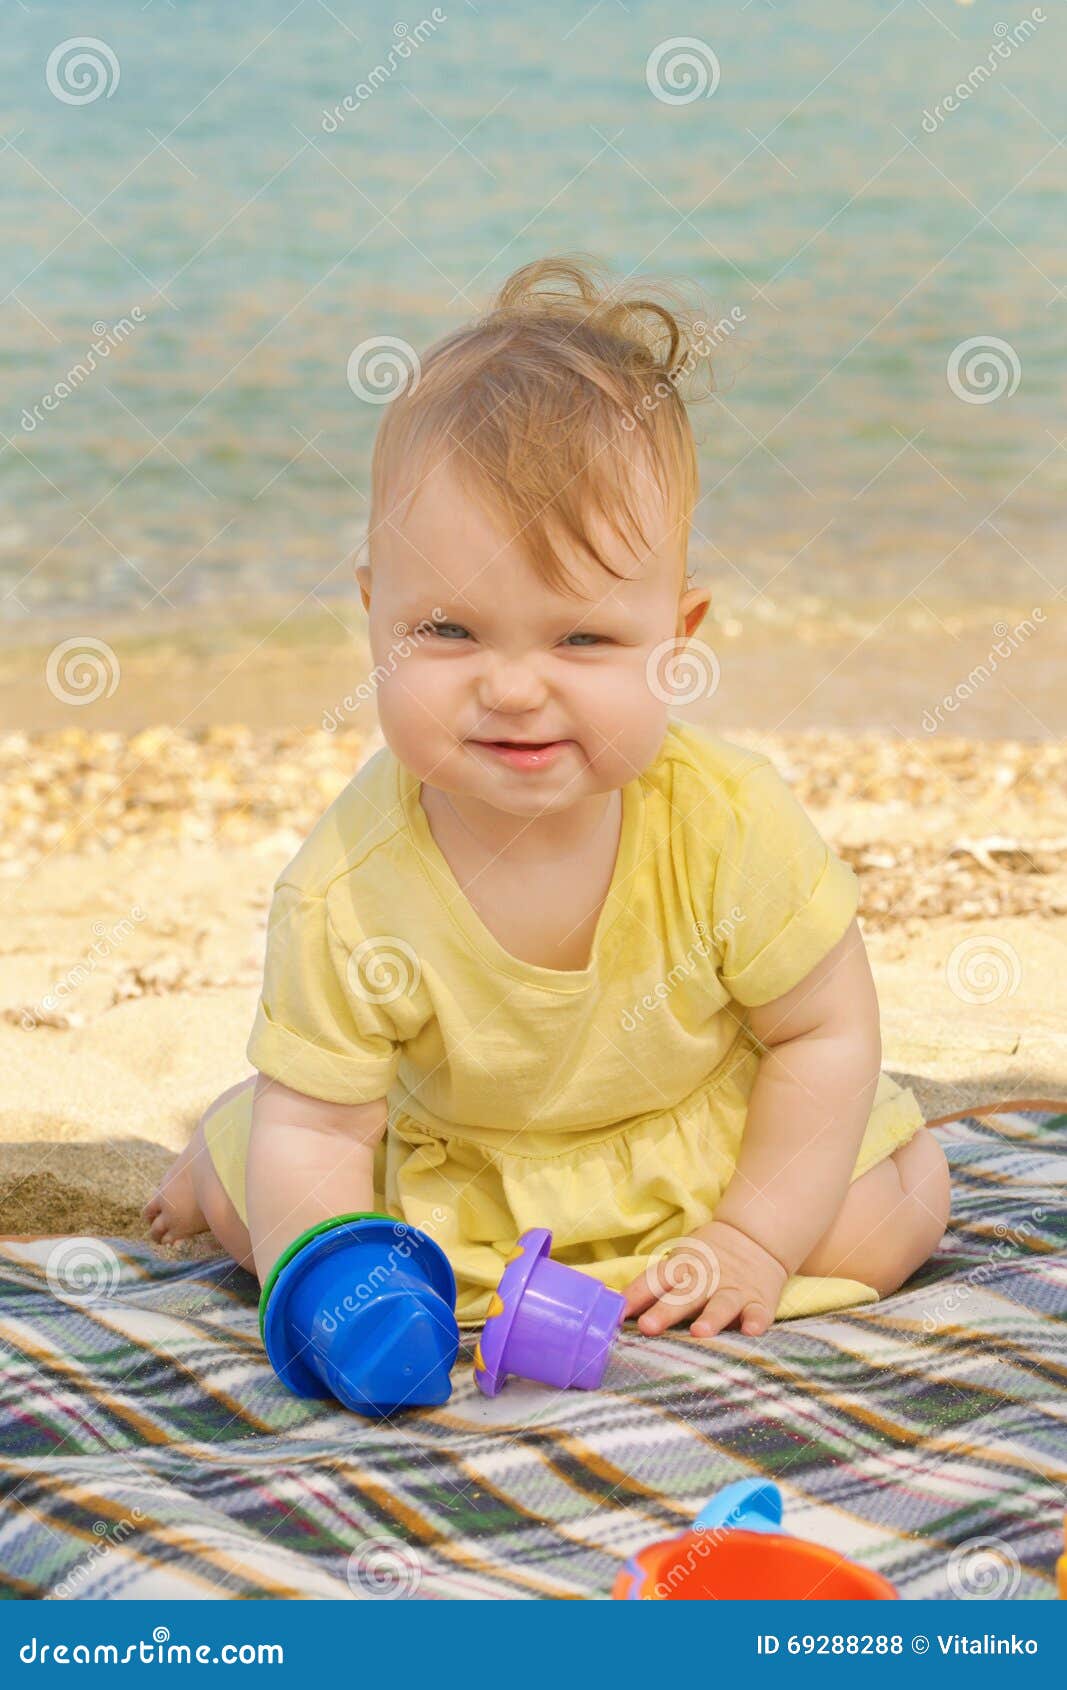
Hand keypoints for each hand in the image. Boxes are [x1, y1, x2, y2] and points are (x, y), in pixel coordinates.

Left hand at [621, 1219, 788, 1339]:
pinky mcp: (759, 1300)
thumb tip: (616, 1310)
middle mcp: (706, 1279)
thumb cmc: (705, 1260)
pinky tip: (751, 1330)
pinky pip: (758, 1312)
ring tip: (699, 1332)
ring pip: (721, 1303)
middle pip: (684, 1295)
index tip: (618, 1312)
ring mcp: (733, 1289)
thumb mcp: (678, 1263)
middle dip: (665, 1311)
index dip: (637, 1295)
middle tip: (648, 1326)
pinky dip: (756, 1321)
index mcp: (682, 1268)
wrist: (754, 1238)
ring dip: (711, 1317)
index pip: (655, 1279)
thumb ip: (652, 1288)